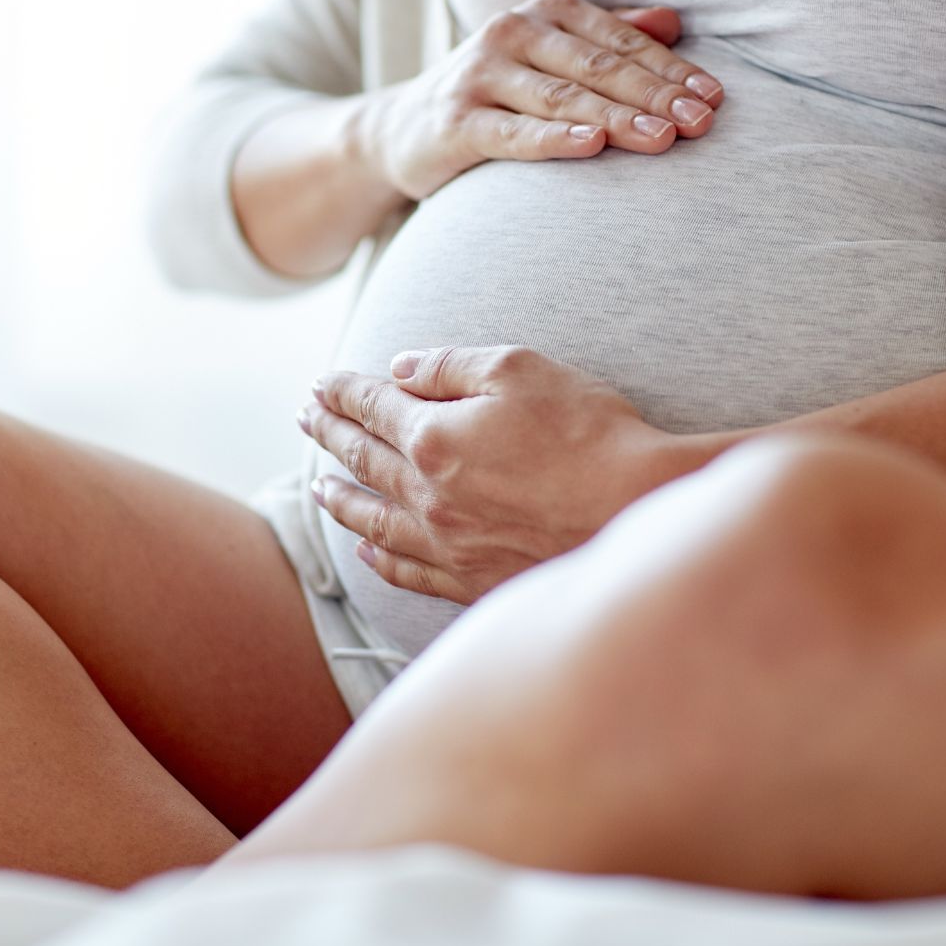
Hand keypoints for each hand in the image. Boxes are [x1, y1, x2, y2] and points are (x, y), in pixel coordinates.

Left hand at [299, 345, 719, 604]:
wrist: (640, 509)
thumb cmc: (588, 431)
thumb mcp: (519, 369)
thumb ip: (450, 366)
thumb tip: (399, 368)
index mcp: (434, 437)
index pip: (372, 406)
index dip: (343, 391)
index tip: (321, 384)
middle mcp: (428, 494)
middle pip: (364, 459)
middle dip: (330, 433)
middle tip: (305, 419)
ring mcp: (448, 543)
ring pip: (373, 520)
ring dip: (340, 498)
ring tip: (318, 487)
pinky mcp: (473, 579)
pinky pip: (408, 570)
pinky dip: (379, 558)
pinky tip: (366, 551)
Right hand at [357, 0, 724, 201]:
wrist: (401, 130)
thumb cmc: (494, 95)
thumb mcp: (549, 57)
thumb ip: (608, 37)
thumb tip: (673, 22)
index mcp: (545, 11)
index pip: (622, 42)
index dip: (672, 70)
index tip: (714, 98)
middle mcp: (512, 31)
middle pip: (599, 67)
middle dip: (656, 96)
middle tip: (703, 123)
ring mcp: (480, 75)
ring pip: (563, 97)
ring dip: (618, 117)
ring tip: (664, 138)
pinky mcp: (455, 120)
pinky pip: (513, 132)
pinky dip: (554, 138)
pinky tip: (592, 144)